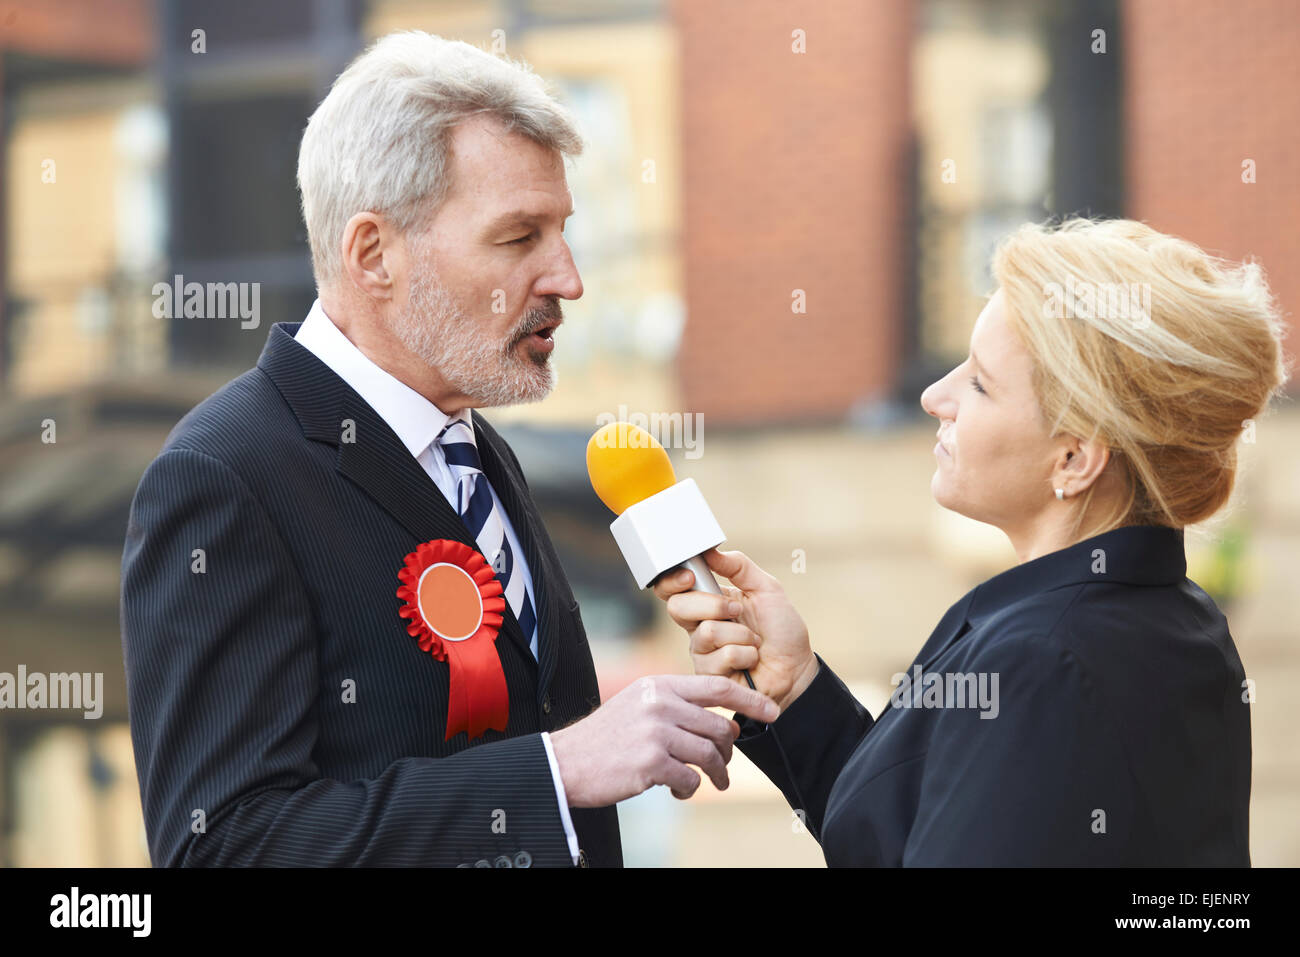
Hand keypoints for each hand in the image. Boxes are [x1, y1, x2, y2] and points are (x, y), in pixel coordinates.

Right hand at [548, 673, 778, 806]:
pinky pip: (690, 778)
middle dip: (729, 750)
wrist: (566, 763)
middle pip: (720, 725)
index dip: (750, 700)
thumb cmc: (607, 738)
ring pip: (710, 754)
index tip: (773, 712)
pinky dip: (689, 788)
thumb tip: (724, 719)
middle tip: (723, 765)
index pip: (717, 686)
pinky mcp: (651, 763)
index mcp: (659, 685)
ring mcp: (655, 732)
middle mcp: (659, 704)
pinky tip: (677, 790)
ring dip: (716, 773)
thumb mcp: (639, 705)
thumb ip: (676, 705)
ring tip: (711, 782)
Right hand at [651, 548, 818, 712]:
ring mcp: (702, 652)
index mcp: (708, 601)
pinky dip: (746, 654)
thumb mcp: (767, 588)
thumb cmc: (782, 630)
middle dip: (713, 605)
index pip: (672, 588)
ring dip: (741, 634)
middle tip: (737, 611)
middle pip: (678, 608)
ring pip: (707, 633)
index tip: (689, 576)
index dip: (672, 581)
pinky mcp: (709, 676)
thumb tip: (710, 551)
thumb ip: (739, 567)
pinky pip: (722, 656)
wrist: (796, 668)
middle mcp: (699, 626)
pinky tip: (752, 659)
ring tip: (755, 641)